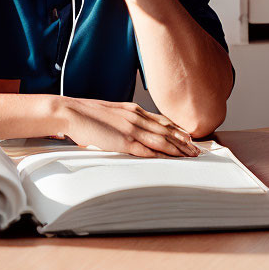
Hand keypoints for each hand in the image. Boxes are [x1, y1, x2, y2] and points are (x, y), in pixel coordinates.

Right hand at [55, 97, 199, 157]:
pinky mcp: (124, 141)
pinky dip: (162, 155)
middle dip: (183, 141)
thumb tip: (128, 130)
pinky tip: (171, 160)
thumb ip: (123, 120)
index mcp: (133, 109)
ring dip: (178, 149)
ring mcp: (131, 128)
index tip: (188, 136)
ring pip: (162, 140)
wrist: (72, 112)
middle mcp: (136, 117)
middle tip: (196, 149)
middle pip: (166, 131)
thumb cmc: (86, 114)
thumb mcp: (111, 113)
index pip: (161, 120)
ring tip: (190, 156)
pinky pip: (147, 150)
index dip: (177, 129)